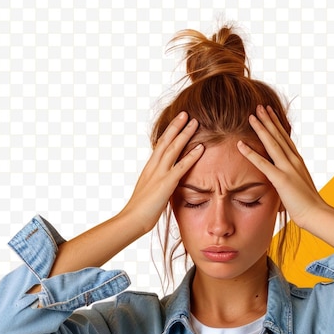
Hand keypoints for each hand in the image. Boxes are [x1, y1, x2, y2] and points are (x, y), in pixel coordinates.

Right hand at [123, 112, 203, 233]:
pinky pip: (181, 167)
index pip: (159, 145)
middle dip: (176, 126)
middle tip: (185, 113)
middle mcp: (153, 167)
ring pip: (173, 148)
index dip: (168, 133)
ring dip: (185, 134)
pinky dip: (192, 156)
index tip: (176, 122)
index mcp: (149, 168)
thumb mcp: (149, 193)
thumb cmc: (140, 211)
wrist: (132, 220)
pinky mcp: (166, 184)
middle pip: (165, 141)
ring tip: (195, 122)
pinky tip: (201, 147)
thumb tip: (164, 184)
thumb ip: (157, 185)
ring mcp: (159, 174)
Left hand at [236, 105, 326, 230]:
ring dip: (260, 129)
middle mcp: (294, 160)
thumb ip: (290, 177)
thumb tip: (283, 177)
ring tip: (251, 116)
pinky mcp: (281, 179)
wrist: (316, 214)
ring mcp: (288, 168)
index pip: (285, 138)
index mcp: (298, 161)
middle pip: (279, 136)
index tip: (269, 112)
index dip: (276, 124)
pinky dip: (250, 153)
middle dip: (268, 120)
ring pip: (272, 144)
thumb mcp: (298, 185)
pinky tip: (240, 145)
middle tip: (259, 106)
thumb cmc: (308, 204)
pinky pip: (262, 164)